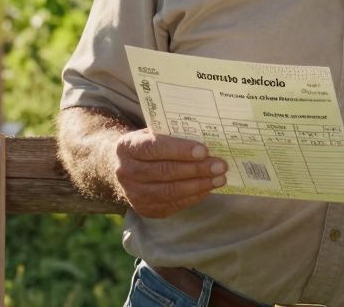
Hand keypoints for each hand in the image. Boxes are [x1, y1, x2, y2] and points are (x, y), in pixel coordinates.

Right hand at [113, 130, 227, 217]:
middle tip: (220, 166)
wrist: (123, 167)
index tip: (204, 151)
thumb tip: (206, 138)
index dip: (179, 150)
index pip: (154, 148)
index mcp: (126, 147)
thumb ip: (171, 135)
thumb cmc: (147, 146)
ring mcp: (134, 194)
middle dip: (196, 169)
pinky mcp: (145, 209)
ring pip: (170, 191)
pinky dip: (194, 196)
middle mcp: (126, 172)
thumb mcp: (152, 133)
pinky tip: (207, 188)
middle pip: (165, 171)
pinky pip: (173, 204)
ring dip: (199, 185)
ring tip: (219, 178)